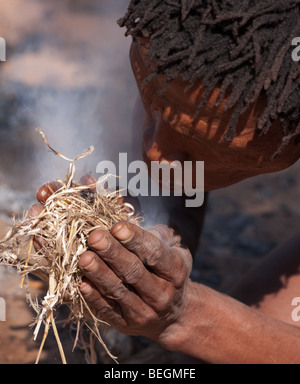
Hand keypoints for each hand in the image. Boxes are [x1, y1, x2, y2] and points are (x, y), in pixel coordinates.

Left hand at [79, 222, 192, 344]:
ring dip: (100, 274)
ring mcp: (144, 312)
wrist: (173, 315)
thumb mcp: (172, 249)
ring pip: (118, 291)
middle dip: (113, 253)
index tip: (117, 227)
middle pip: (134, 272)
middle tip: (94, 237)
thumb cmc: (167, 272)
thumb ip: (156, 232)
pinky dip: (93, 296)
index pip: (155, 253)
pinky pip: (107, 310)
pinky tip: (81, 282)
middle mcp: (162, 294)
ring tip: (84, 258)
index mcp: (176, 270)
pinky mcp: (125, 325)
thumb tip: (129, 212)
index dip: (136, 240)